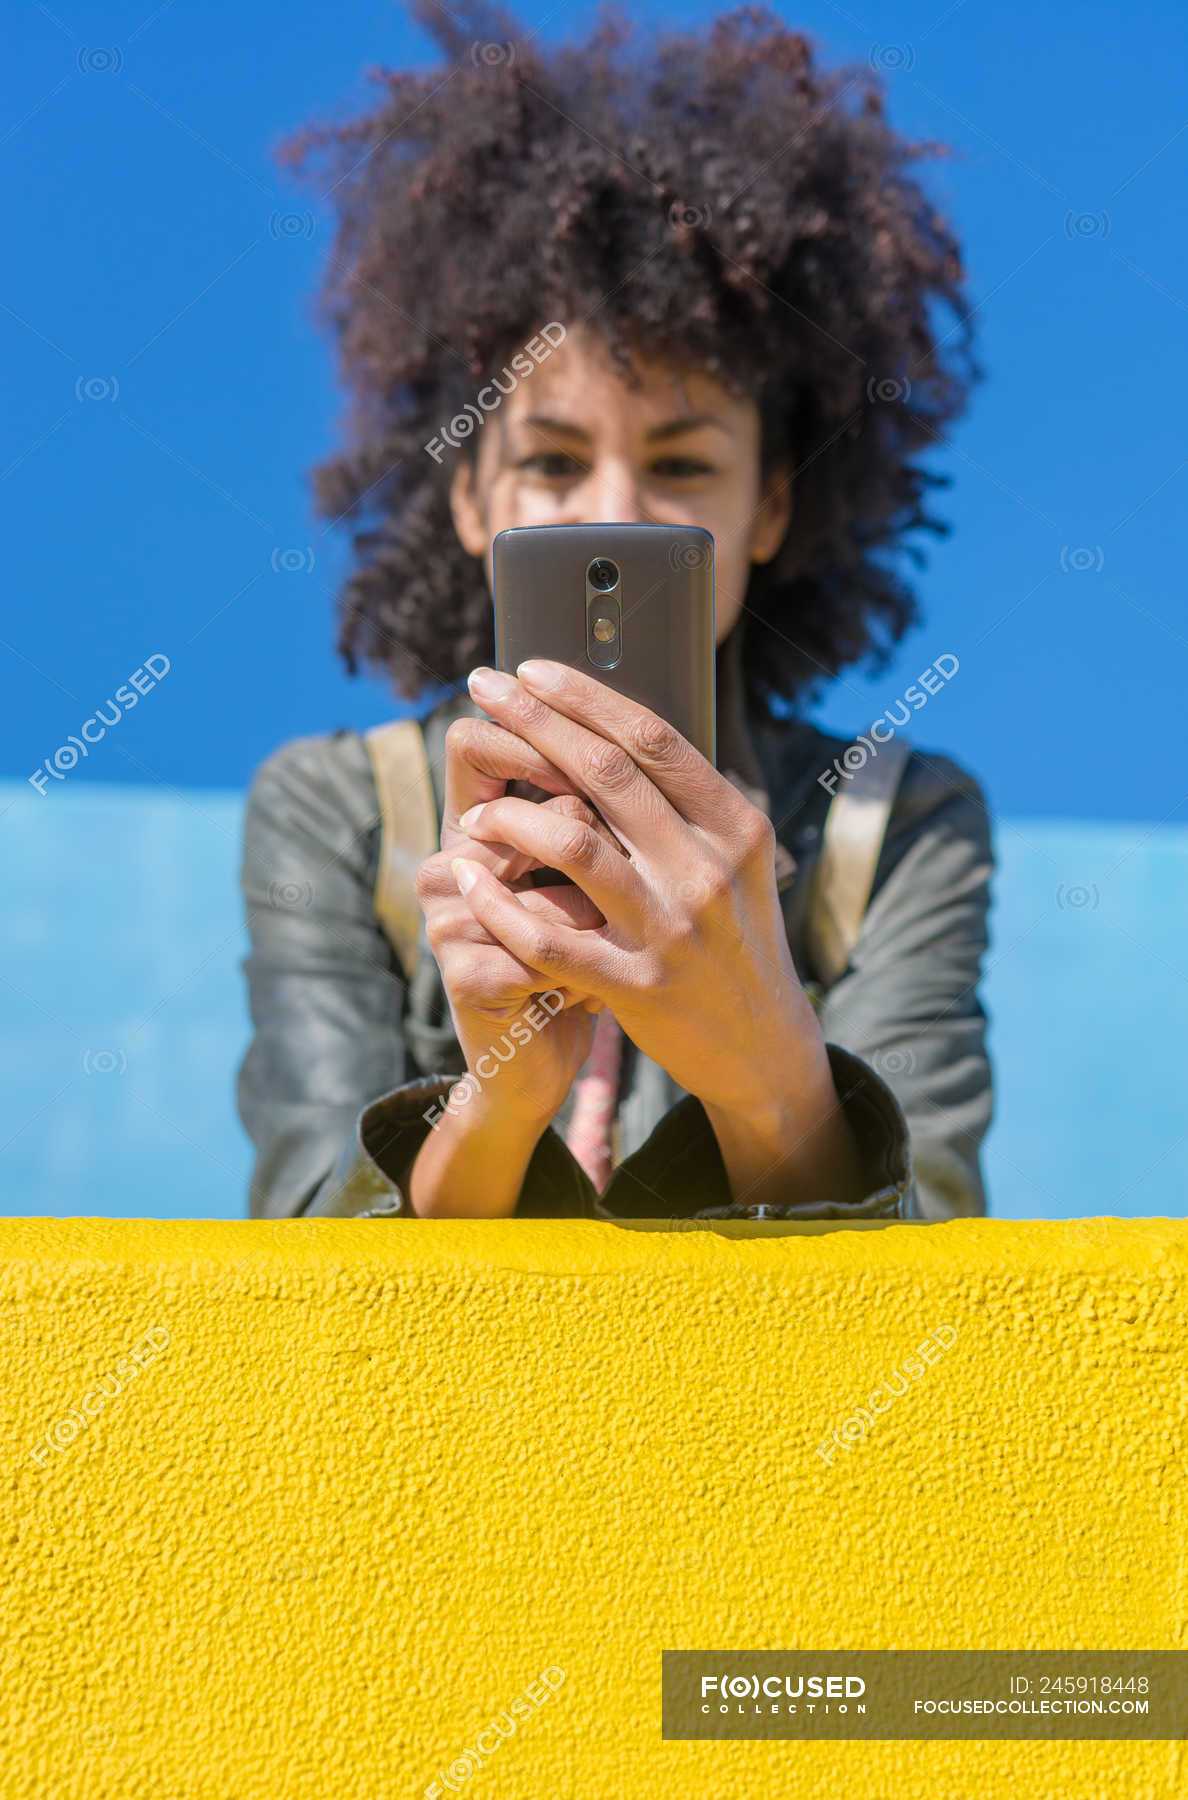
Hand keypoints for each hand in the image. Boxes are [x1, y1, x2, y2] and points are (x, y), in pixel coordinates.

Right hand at [412, 707, 628, 1128]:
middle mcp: (446, 867)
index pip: (474, 748)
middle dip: (592, 836)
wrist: (534, 1062)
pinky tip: (598, 993)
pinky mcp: (462, 979)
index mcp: (469, 830)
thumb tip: (642, 747)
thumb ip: (593, 816)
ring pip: (546, 889)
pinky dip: (588, 973)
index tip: (618, 758)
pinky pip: (545, 951)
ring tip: (617, 937)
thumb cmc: (574, 956)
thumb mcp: (584, 880)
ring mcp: (445, 923)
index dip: (546, 740)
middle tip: (637, 861)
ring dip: (598, 915)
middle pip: (525, 815)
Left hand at [453, 659, 832, 1122]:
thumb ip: (684, 806)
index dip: (583, 697)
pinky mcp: (636, 988)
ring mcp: (672, 929)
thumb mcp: (733, 863)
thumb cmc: (732, 939)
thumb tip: (613, 729)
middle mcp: (707, 869)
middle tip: (481, 687)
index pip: (652, 740)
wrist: (764, 1047)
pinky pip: (547, 935)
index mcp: (735, 826)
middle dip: (532, 722)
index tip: (530, 671)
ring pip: (572, 844)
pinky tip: (464, 881)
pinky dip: (497, 903)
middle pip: (605, 774)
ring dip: (507, 818)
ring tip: (471, 811)